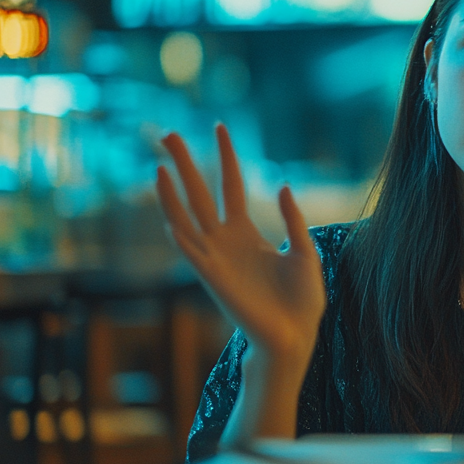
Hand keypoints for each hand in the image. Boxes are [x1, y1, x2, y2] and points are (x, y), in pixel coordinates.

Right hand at [156, 125, 325, 369]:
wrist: (295, 335)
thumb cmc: (301, 300)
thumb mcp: (304, 251)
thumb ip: (292, 220)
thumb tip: (283, 186)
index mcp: (247, 233)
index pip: (231, 185)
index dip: (225, 156)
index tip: (219, 127)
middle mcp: (225, 241)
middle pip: (200, 193)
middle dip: (185, 163)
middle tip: (169, 134)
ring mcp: (215, 258)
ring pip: (186, 218)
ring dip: (171, 195)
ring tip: (159, 166)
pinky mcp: (213, 278)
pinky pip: (192, 253)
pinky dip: (179, 236)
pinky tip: (170, 218)